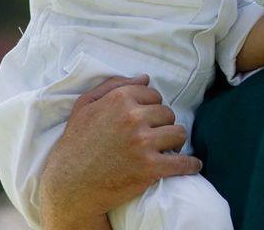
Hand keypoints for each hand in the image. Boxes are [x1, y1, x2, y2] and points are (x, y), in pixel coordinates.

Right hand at [38, 75, 202, 229]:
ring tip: (167, 148)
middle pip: (168, 113)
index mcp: (119, 99)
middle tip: (153, 136)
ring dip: (175, 141)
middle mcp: (133, 118)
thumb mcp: (85, 106)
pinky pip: (182, 162)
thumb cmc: (75, 143)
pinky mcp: (150, 168)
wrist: (69, 185)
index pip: (154, 95)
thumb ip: (113, 85)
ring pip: (179, 133)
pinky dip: (191, 165)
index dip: (151, 107)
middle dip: (162, 124)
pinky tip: (193, 165)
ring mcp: (143, 143)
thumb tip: (144, 78)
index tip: (147, 118)